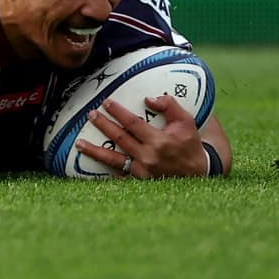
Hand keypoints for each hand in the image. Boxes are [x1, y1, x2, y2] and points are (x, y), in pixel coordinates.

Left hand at [75, 95, 207, 178]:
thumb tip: (148, 98)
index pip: (133, 123)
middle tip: (90, 114)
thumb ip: (169, 106)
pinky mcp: (140, 181)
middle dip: (103, 125)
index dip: (118, 112)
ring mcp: (142, 171)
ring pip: (113, 160)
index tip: (106, 102)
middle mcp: (148, 156)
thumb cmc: (189, 144)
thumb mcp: (186, 122)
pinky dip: (103, 173)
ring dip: (94, 151)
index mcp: (159, 141)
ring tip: (79, 143)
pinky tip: (88, 168)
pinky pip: (118, 177)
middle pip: (119, 138)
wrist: (198, 173)